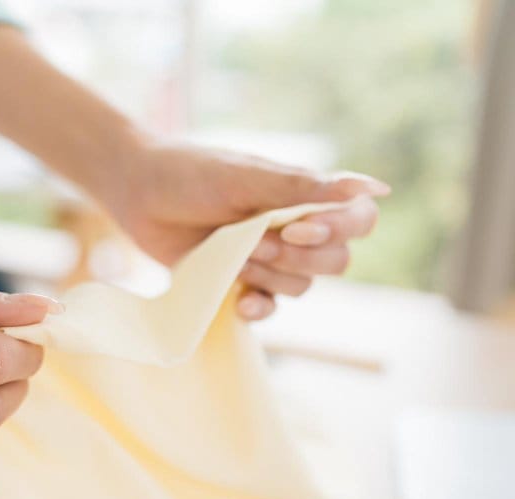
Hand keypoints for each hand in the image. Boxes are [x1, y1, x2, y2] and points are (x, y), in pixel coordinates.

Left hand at [113, 141, 389, 319]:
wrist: (137, 193)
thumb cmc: (192, 173)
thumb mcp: (247, 177)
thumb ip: (307, 187)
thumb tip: (377, 188)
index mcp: (304, 195)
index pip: (358, 220)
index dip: (339, 230)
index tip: (296, 226)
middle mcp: (295, 228)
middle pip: (336, 261)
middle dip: (297, 257)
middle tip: (253, 242)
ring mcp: (269, 258)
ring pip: (302, 286)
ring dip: (269, 275)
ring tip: (232, 255)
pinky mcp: (241, 283)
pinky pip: (271, 308)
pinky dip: (259, 308)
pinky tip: (239, 302)